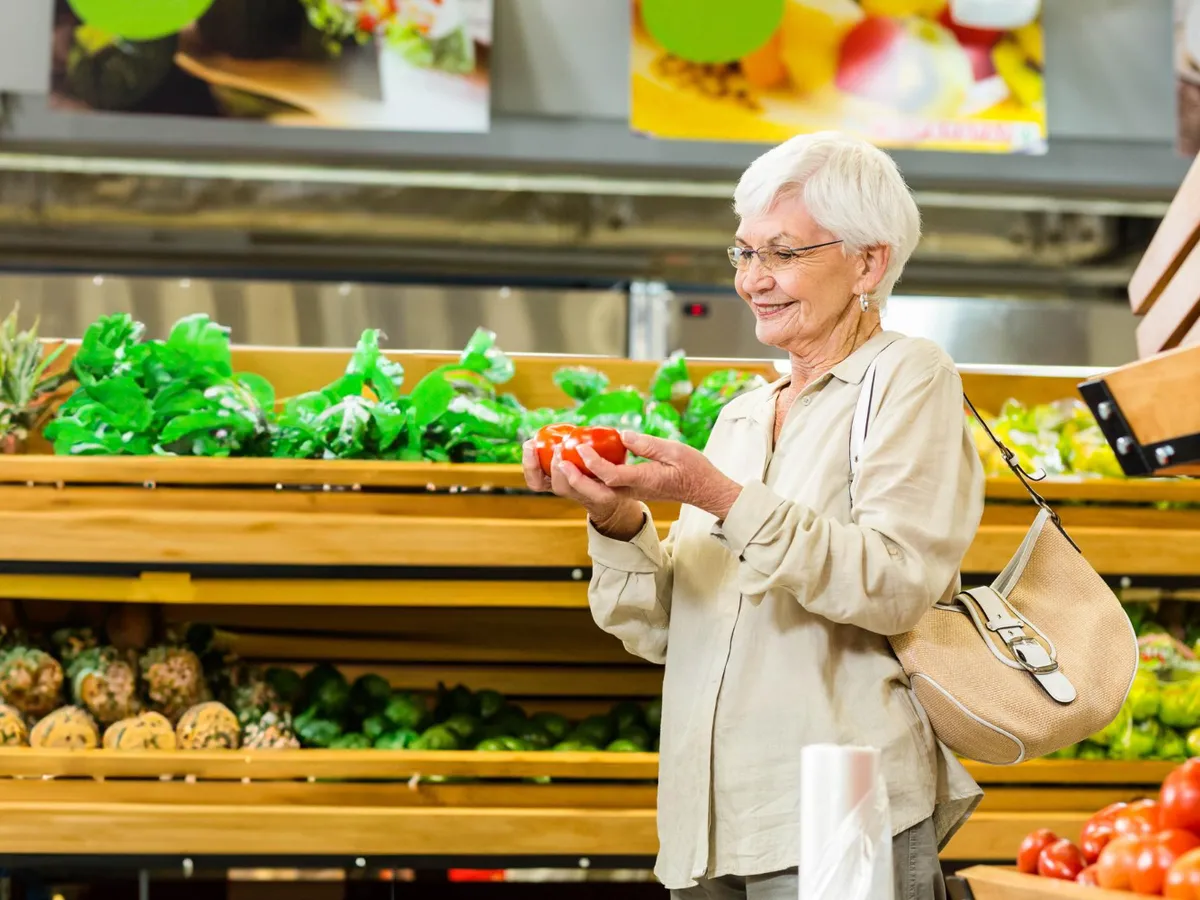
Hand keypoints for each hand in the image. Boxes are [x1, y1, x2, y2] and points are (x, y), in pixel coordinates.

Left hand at [521, 437, 643, 538]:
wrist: (606, 498)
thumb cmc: (618, 477)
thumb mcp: (629, 469)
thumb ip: (630, 455)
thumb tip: (624, 435)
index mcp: (602, 494)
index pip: (588, 489)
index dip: (580, 473)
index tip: (581, 450)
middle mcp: (580, 495)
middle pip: (563, 487)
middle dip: (556, 466)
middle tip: (558, 447)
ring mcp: (564, 491)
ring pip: (543, 485)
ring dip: (535, 464)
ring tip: (533, 444)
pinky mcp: (553, 484)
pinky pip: (536, 481)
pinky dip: (530, 464)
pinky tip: (530, 445)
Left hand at [578, 431, 742, 519]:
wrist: (704, 490)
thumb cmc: (693, 470)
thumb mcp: (675, 451)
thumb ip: (648, 444)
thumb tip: (623, 435)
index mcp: (644, 480)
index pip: (611, 475)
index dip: (593, 462)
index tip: (581, 447)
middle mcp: (634, 490)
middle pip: (596, 490)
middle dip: (574, 478)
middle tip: (559, 460)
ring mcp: (632, 492)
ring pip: (597, 491)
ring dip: (577, 479)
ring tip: (562, 460)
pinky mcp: (631, 490)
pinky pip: (604, 487)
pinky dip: (589, 477)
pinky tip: (580, 462)